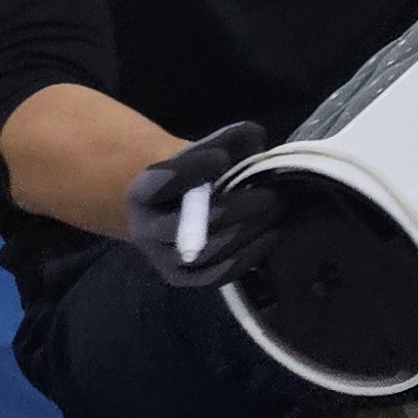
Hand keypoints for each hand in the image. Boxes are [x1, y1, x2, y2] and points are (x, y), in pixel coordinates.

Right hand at [119, 121, 270, 288]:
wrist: (181, 205)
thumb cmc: (199, 172)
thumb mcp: (208, 148)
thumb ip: (231, 138)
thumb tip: (256, 139)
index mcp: (142, 192)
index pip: (162, 182)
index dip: (194, 168)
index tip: (223, 159)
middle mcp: (144, 230)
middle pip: (190, 222)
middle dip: (239, 206)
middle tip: (272, 194)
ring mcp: (162, 259)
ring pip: (207, 250)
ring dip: (249, 229)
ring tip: (276, 210)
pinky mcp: (183, 279)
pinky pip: (215, 275)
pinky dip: (247, 256)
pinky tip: (271, 235)